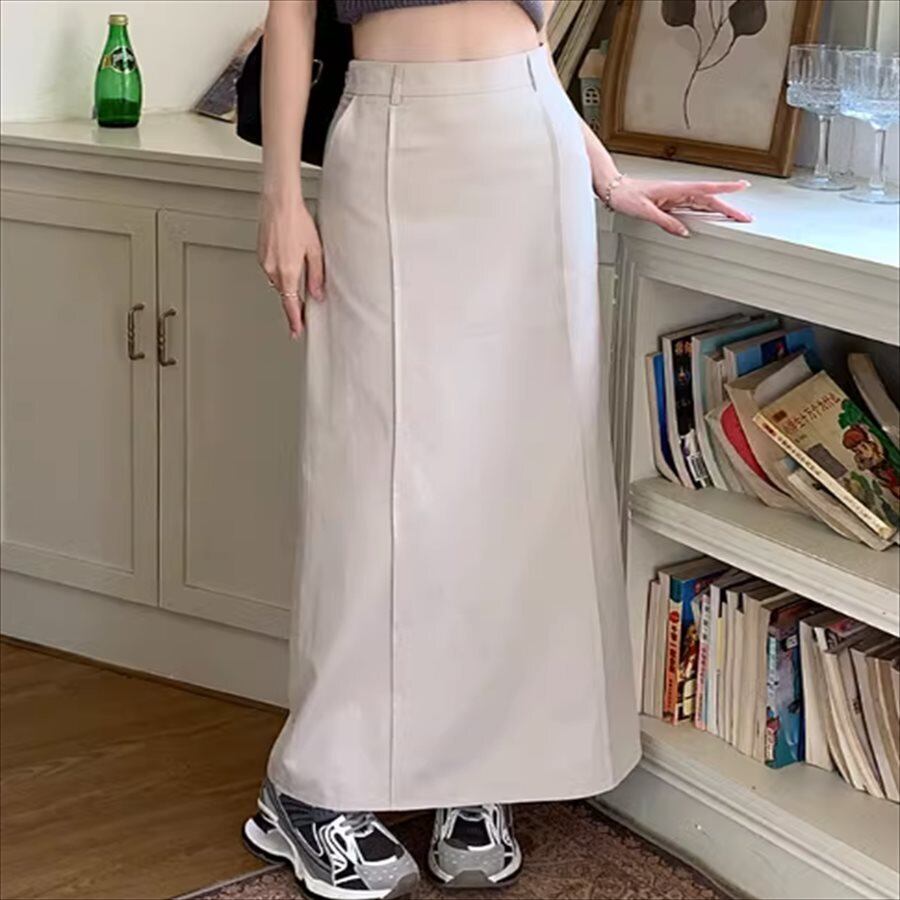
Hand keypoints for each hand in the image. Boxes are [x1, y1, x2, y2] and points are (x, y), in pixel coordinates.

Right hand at [257, 195, 323, 339]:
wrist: (279, 202)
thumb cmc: (297, 221)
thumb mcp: (315, 251)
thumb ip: (316, 276)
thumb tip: (318, 294)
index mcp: (288, 272)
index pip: (290, 304)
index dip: (294, 320)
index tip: (296, 330)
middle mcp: (273, 269)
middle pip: (284, 294)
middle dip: (292, 302)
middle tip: (301, 313)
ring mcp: (265, 261)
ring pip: (277, 282)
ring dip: (287, 284)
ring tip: (298, 279)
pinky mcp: (261, 253)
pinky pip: (271, 270)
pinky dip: (281, 271)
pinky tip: (289, 261)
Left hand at [603, 176, 752, 237]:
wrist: (615, 190)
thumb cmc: (626, 195)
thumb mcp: (645, 211)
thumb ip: (665, 222)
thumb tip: (684, 232)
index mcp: (675, 189)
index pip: (706, 189)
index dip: (726, 188)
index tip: (743, 186)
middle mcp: (678, 192)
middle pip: (710, 199)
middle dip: (729, 207)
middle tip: (746, 217)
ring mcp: (676, 197)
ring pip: (703, 204)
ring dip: (720, 210)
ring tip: (736, 219)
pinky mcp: (671, 202)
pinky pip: (693, 208)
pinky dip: (706, 212)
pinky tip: (713, 218)